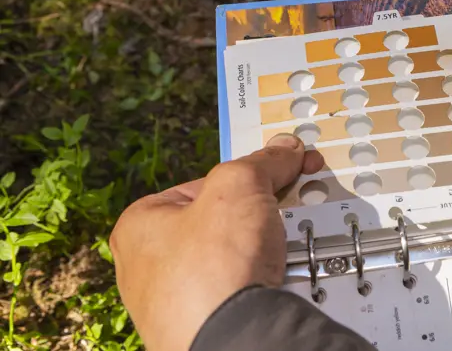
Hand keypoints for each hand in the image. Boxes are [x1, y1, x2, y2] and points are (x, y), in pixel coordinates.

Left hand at [111, 134, 323, 350]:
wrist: (231, 341)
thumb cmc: (213, 267)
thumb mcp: (241, 186)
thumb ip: (263, 162)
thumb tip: (283, 150)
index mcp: (138, 226)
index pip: (202, 185)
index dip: (246, 178)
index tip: (276, 176)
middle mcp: (144, 267)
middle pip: (216, 222)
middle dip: (256, 216)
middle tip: (281, 213)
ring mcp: (169, 304)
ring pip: (229, 261)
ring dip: (260, 252)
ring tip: (277, 253)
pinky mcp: (197, 329)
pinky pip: (235, 294)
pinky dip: (258, 285)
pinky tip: (272, 283)